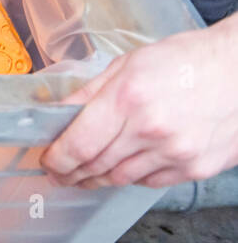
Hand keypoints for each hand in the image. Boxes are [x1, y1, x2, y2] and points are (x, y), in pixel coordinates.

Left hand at [41, 13, 237, 187]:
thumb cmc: (186, 61)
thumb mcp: (128, 63)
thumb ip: (90, 92)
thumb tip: (58, 113)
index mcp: (128, 98)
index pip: (79, 144)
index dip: (56, 158)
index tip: (47, 160)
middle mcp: (152, 130)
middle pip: (96, 165)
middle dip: (70, 172)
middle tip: (58, 171)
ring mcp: (176, 153)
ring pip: (121, 178)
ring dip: (96, 178)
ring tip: (83, 173)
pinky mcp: (196, 167)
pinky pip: (151, 182)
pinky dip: (131, 177)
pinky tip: (124, 165)